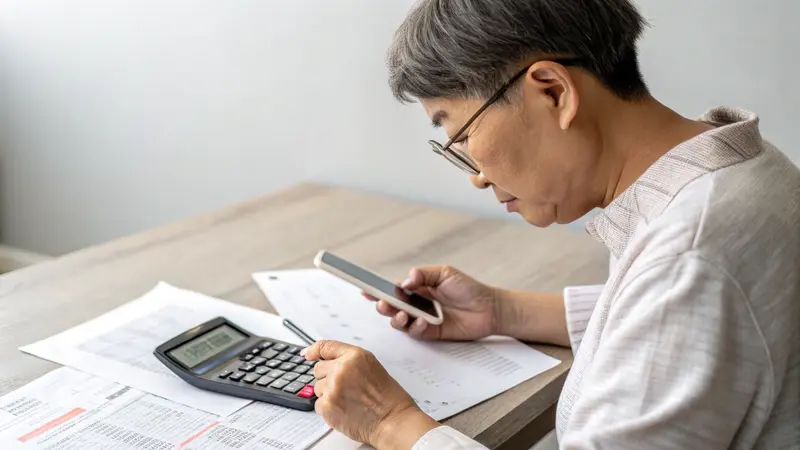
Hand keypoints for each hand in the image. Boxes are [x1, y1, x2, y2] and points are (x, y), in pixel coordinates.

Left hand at [302, 340, 438, 448]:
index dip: (314, 350)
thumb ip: (348, 360)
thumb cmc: (386, 397)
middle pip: (318, 369)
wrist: (391, 420)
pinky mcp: (326, 405)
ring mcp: (332, 387)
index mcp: (354, 356)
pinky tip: (344, 409)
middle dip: (327, 377)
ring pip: (317, 387)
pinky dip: (328, 408)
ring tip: (349, 400)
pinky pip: (318, 404)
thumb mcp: (370, 366)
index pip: (326, 346)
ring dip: (328, 394)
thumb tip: (323, 359)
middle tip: (345, 388)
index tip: (308, 353)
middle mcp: (341, 369)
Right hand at [363, 265, 496, 340]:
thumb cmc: (467, 288)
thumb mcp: (445, 273)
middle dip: (383, 307)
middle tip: (383, 305)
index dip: (378, 290)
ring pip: (400, 322)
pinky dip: (416, 327)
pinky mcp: (431, 333)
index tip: (365, 289)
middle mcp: (416, 305)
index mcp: (417, 289)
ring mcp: (422, 320)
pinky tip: (423, 322)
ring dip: (396, 319)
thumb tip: (405, 280)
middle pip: (392, 308)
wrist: (488, 307)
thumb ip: (424, 274)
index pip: (393, 290)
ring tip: (401, 315)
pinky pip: (416, 333)